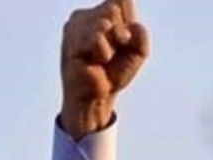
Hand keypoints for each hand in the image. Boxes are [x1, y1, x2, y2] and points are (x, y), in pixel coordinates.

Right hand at [60, 0, 150, 138]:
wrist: (98, 96)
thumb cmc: (114, 72)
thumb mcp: (137, 52)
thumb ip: (141, 35)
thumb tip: (134, 26)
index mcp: (103, 14)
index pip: (122, 0)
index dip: (128, 20)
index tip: (124, 41)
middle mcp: (87, 15)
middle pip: (113, 7)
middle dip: (121, 33)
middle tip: (114, 51)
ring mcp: (76, 24)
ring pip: (105, 20)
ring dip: (111, 45)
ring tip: (103, 58)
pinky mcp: (71, 37)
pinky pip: (97, 36)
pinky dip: (103, 51)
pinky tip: (95, 61)